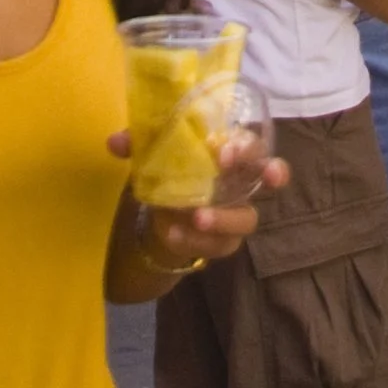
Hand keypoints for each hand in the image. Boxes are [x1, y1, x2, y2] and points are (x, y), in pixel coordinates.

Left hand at [109, 132, 291, 275]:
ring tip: (198, 217)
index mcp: (230, 149)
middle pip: (270, 174)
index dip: (244, 146)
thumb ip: (138, 144)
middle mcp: (241, 179)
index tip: (223, 151)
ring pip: (247, 219)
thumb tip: (115, 142)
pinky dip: (194, 242)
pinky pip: (218, 246)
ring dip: (224, 218)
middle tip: (265, 177)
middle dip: (273, 173)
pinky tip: (172, 234)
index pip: (251, 142)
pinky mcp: (223, 241)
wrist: (160, 210)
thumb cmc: (168, 168)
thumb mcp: (153, 151)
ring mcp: (236, 213)